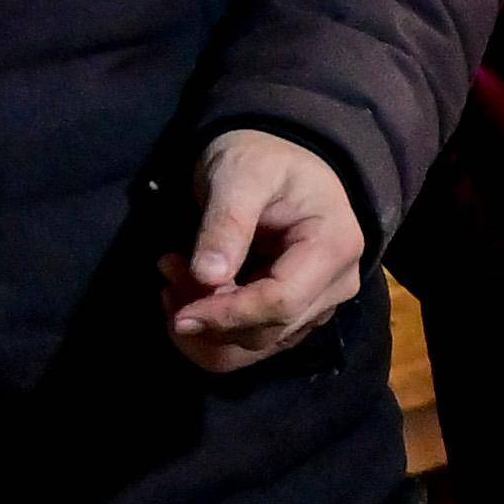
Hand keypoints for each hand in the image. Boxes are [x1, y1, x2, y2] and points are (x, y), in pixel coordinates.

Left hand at [160, 130, 366, 372]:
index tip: (176, 312)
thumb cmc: (262, 158)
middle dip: (209, 316)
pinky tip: (189, 294)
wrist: (278, 158)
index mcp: (332, 247)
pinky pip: (253, 342)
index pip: (281, 302)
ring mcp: (320, 302)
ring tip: (172, 281)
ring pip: (257, 345)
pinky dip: (214, 329)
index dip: (226, 315)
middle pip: (268, 330)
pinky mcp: (297, 312)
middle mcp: (337, 284)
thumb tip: (208, 277)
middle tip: (167, 271)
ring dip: (206, 327)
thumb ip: (226, 224)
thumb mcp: (239, 176)